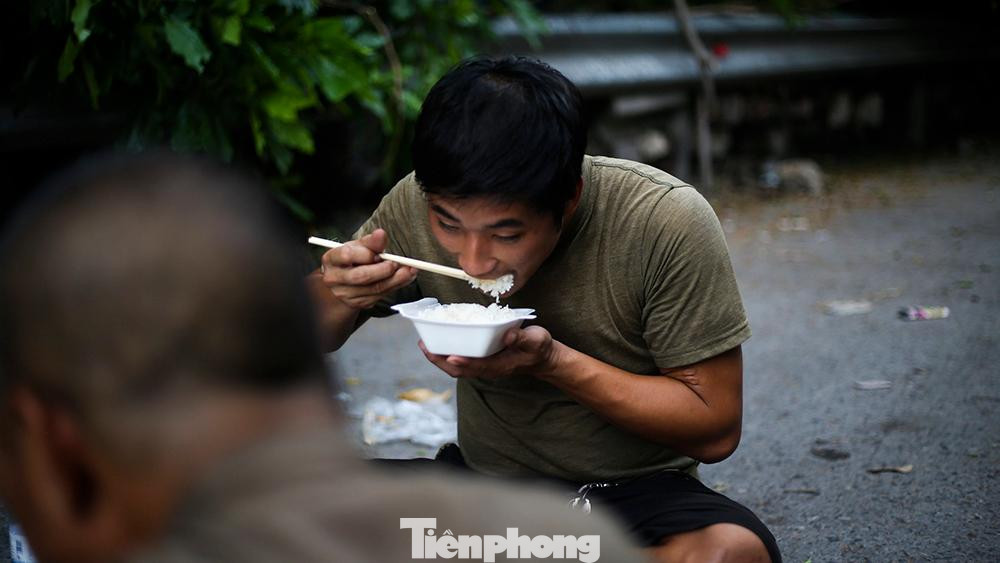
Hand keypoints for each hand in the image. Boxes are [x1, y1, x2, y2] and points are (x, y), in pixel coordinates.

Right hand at [319, 229, 416, 308]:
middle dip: (383, 270)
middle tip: (398, 263)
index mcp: (332, 259)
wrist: (346, 279)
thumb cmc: (352, 259)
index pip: (347, 256)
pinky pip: (380, 296)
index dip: (366, 254)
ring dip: (396, 279)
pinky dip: (395, 286)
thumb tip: (381, 234)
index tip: (378, 253)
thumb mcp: (358, 246)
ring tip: (409, 270)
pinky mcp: (358, 303)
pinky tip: (404, 278)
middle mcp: (335, 278)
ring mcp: (346, 294)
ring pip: (374, 289)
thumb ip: (371, 241)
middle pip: (361, 276)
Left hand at [418, 325, 559, 378]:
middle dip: (439, 360)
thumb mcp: (536, 340)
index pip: (476, 366)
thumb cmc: (539, 349)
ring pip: (456, 366)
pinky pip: (460, 359)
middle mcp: (487, 368)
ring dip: (439, 357)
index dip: (462, 362)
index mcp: (499, 366)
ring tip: (424, 343)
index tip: (448, 355)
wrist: (543, 358)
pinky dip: (447, 352)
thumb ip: (522, 338)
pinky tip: (440, 340)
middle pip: (458, 369)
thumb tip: (508, 335)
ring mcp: (483, 365)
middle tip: (423, 345)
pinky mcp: (481, 360)